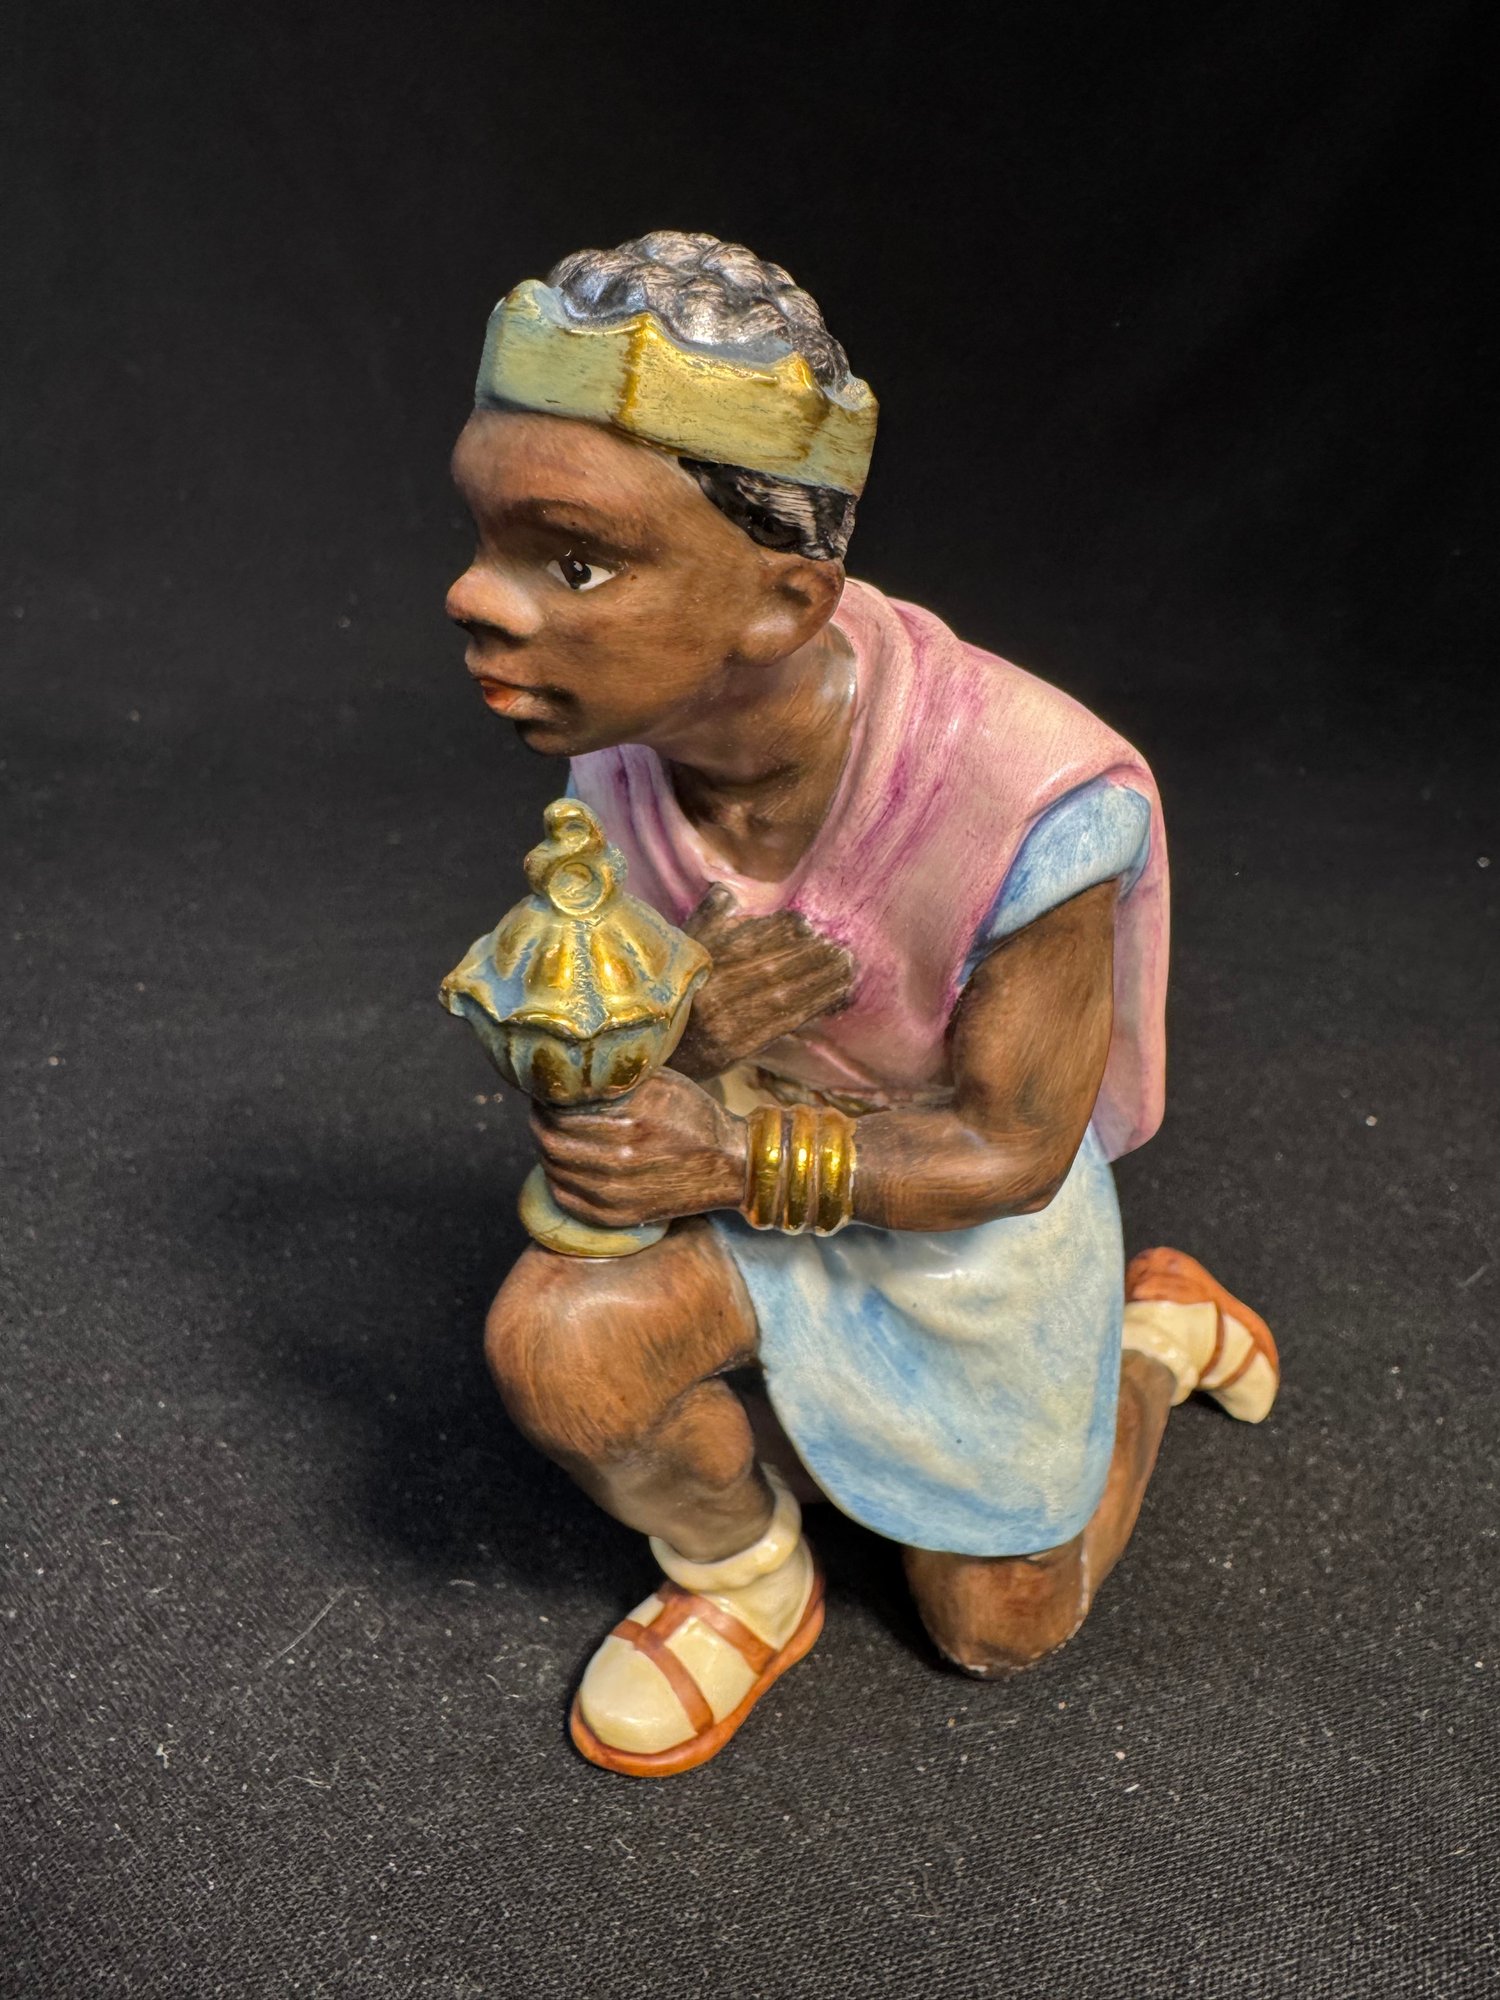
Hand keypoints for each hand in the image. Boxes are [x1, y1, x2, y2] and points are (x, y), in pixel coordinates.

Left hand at [530, 1069, 747, 1229]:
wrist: (730, 1167)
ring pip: (554, 1169)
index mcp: (632, 1120)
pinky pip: (565, 1198)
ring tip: (555, 1135)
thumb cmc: (695, 1118)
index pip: (561, 1112)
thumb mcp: (663, 1083)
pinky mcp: (617, 1216)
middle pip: (551, 1141)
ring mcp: (617, 1193)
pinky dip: (557, 1179)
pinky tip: (566, 1165)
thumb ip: (619, 1078)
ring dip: (548, 1149)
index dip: (547, 1101)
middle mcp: (621, 1159)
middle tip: (544, 1112)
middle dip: (541, 1123)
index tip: (548, 1093)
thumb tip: (572, 1070)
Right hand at [671, 883, 855, 1080]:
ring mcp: (728, 1016)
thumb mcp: (684, 947)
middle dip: (810, 956)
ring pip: (783, 993)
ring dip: (819, 980)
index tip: (808, 924)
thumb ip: (708, 917)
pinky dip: (812, 1008)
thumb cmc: (675, 987)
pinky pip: (783, 1022)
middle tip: (841, 947)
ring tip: (847, 968)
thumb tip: (728, 890)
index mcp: (702, 958)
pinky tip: (835, 998)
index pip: (749, 940)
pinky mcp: (739, 1043)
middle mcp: (716, 985)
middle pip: (772, 966)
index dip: (782, 932)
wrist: (659, 1043)